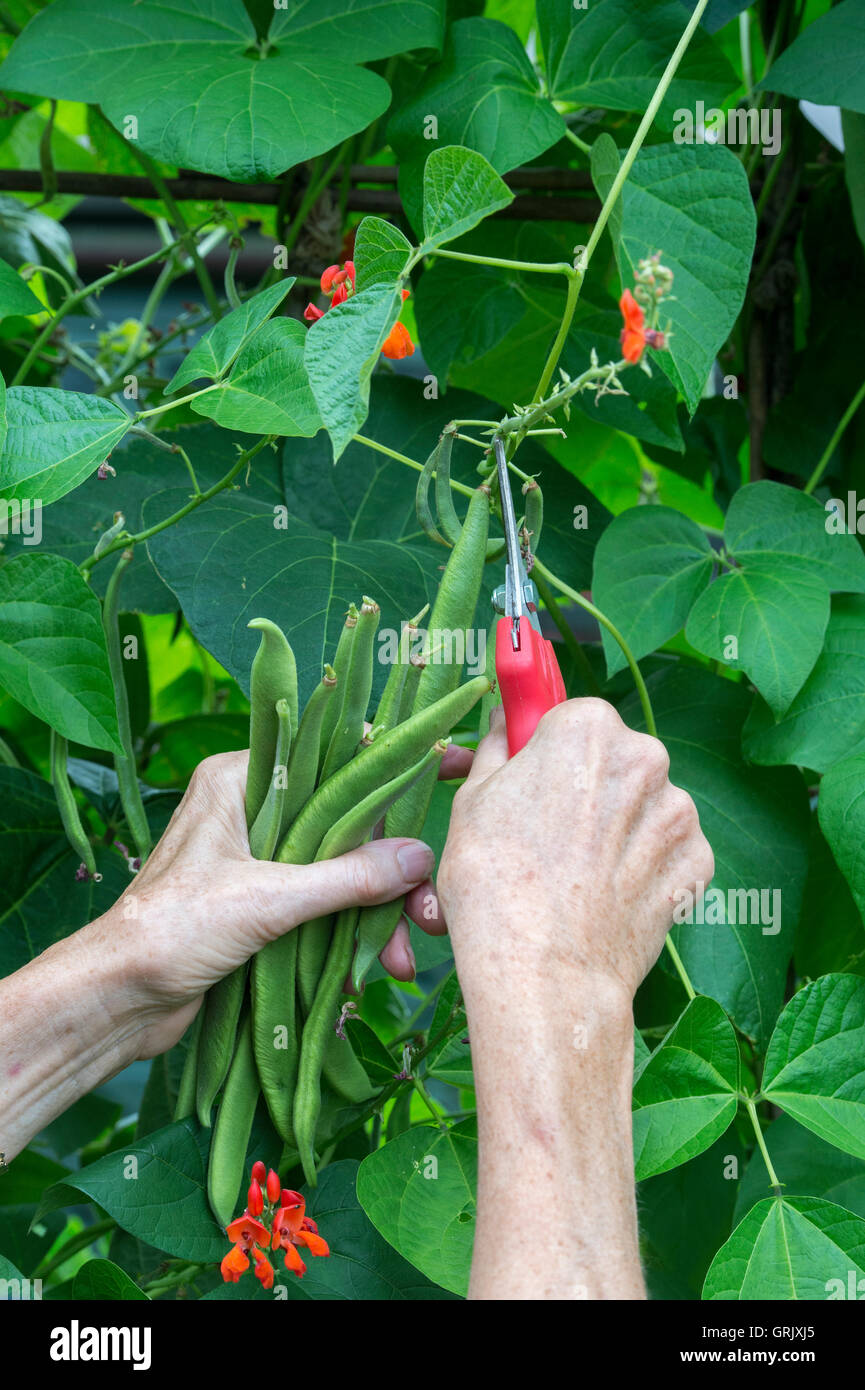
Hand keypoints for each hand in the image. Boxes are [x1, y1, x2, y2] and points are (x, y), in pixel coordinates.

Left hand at [81, 747, 468, 1058]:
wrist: (116, 1002)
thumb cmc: (171, 930)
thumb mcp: (268, 900)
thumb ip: (346, 878)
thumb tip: (419, 857)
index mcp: (241, 782)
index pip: (333, 758)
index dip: (394, 766)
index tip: (452, 765)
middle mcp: (250, 812)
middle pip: (347, 825)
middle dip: (392, 873)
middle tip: (428, 912)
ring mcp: (256, 861)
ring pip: (339, 872)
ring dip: (375, 916)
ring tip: (399, 963)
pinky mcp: (259, 907)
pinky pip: (321, 909)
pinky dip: (348, 937)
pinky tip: (368, 972)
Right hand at [438, 699, 713, 1002]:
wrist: (543, 974)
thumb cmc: (496, 885)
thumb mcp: (473, 800)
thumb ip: (499, 747)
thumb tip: (505, 721)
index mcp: (588, 727)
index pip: (571, 719)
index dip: (548, 752)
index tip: (534, 778)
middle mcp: (646, 756)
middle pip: (614, 761)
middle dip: (587, 789)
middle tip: (546, 838)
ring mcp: (679, 812)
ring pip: (644, 807)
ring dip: (618, 829)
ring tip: (575, 877)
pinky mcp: (697, 863)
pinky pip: (667, 853)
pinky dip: (643, 869)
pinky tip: (606, 897)